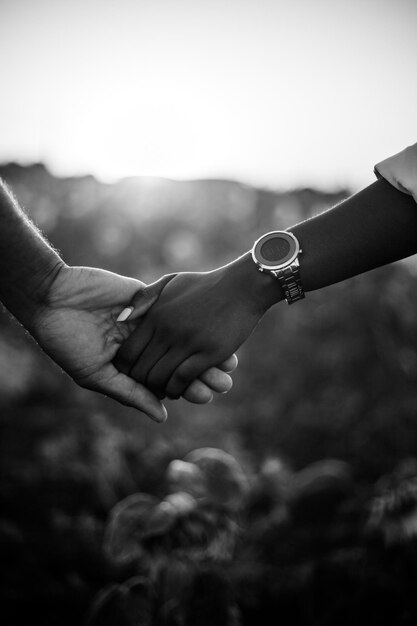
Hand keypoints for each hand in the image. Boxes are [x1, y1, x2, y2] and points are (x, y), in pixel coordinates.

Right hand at [29, 266, 236, 421]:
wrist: (52, 298)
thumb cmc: (67, 341)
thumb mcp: (96, 374)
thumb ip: (130, 393)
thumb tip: (162, 417)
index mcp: (130, 367)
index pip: (165, 381)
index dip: (186, 388)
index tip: (208, 396)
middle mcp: (141, 346)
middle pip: (178, 361)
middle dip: (202, 372)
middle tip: (226, 382)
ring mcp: (146, 323)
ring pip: (182, 338)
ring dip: (203, 349)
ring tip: (229, 360)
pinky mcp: (146, 299)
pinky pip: (173, 311)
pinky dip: (192, 320)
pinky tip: (212, 327)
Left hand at [114, 255, 273, 398]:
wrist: (242, 287)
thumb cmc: (205, 285)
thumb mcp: (170, 282)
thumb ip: (144, 299)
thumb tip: (120, 319)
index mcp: (156, 315)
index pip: (128, 352)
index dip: (126, 368)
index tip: (132, 372)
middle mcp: (168, 330)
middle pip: (141, 370)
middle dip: (141, 383)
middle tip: (147, 386)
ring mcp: (189, 342)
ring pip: (161, 378)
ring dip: (160, 389)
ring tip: (163, 390)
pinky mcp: (209, 353)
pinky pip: (183, 380)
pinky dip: (177, 389)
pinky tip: (179, 389)